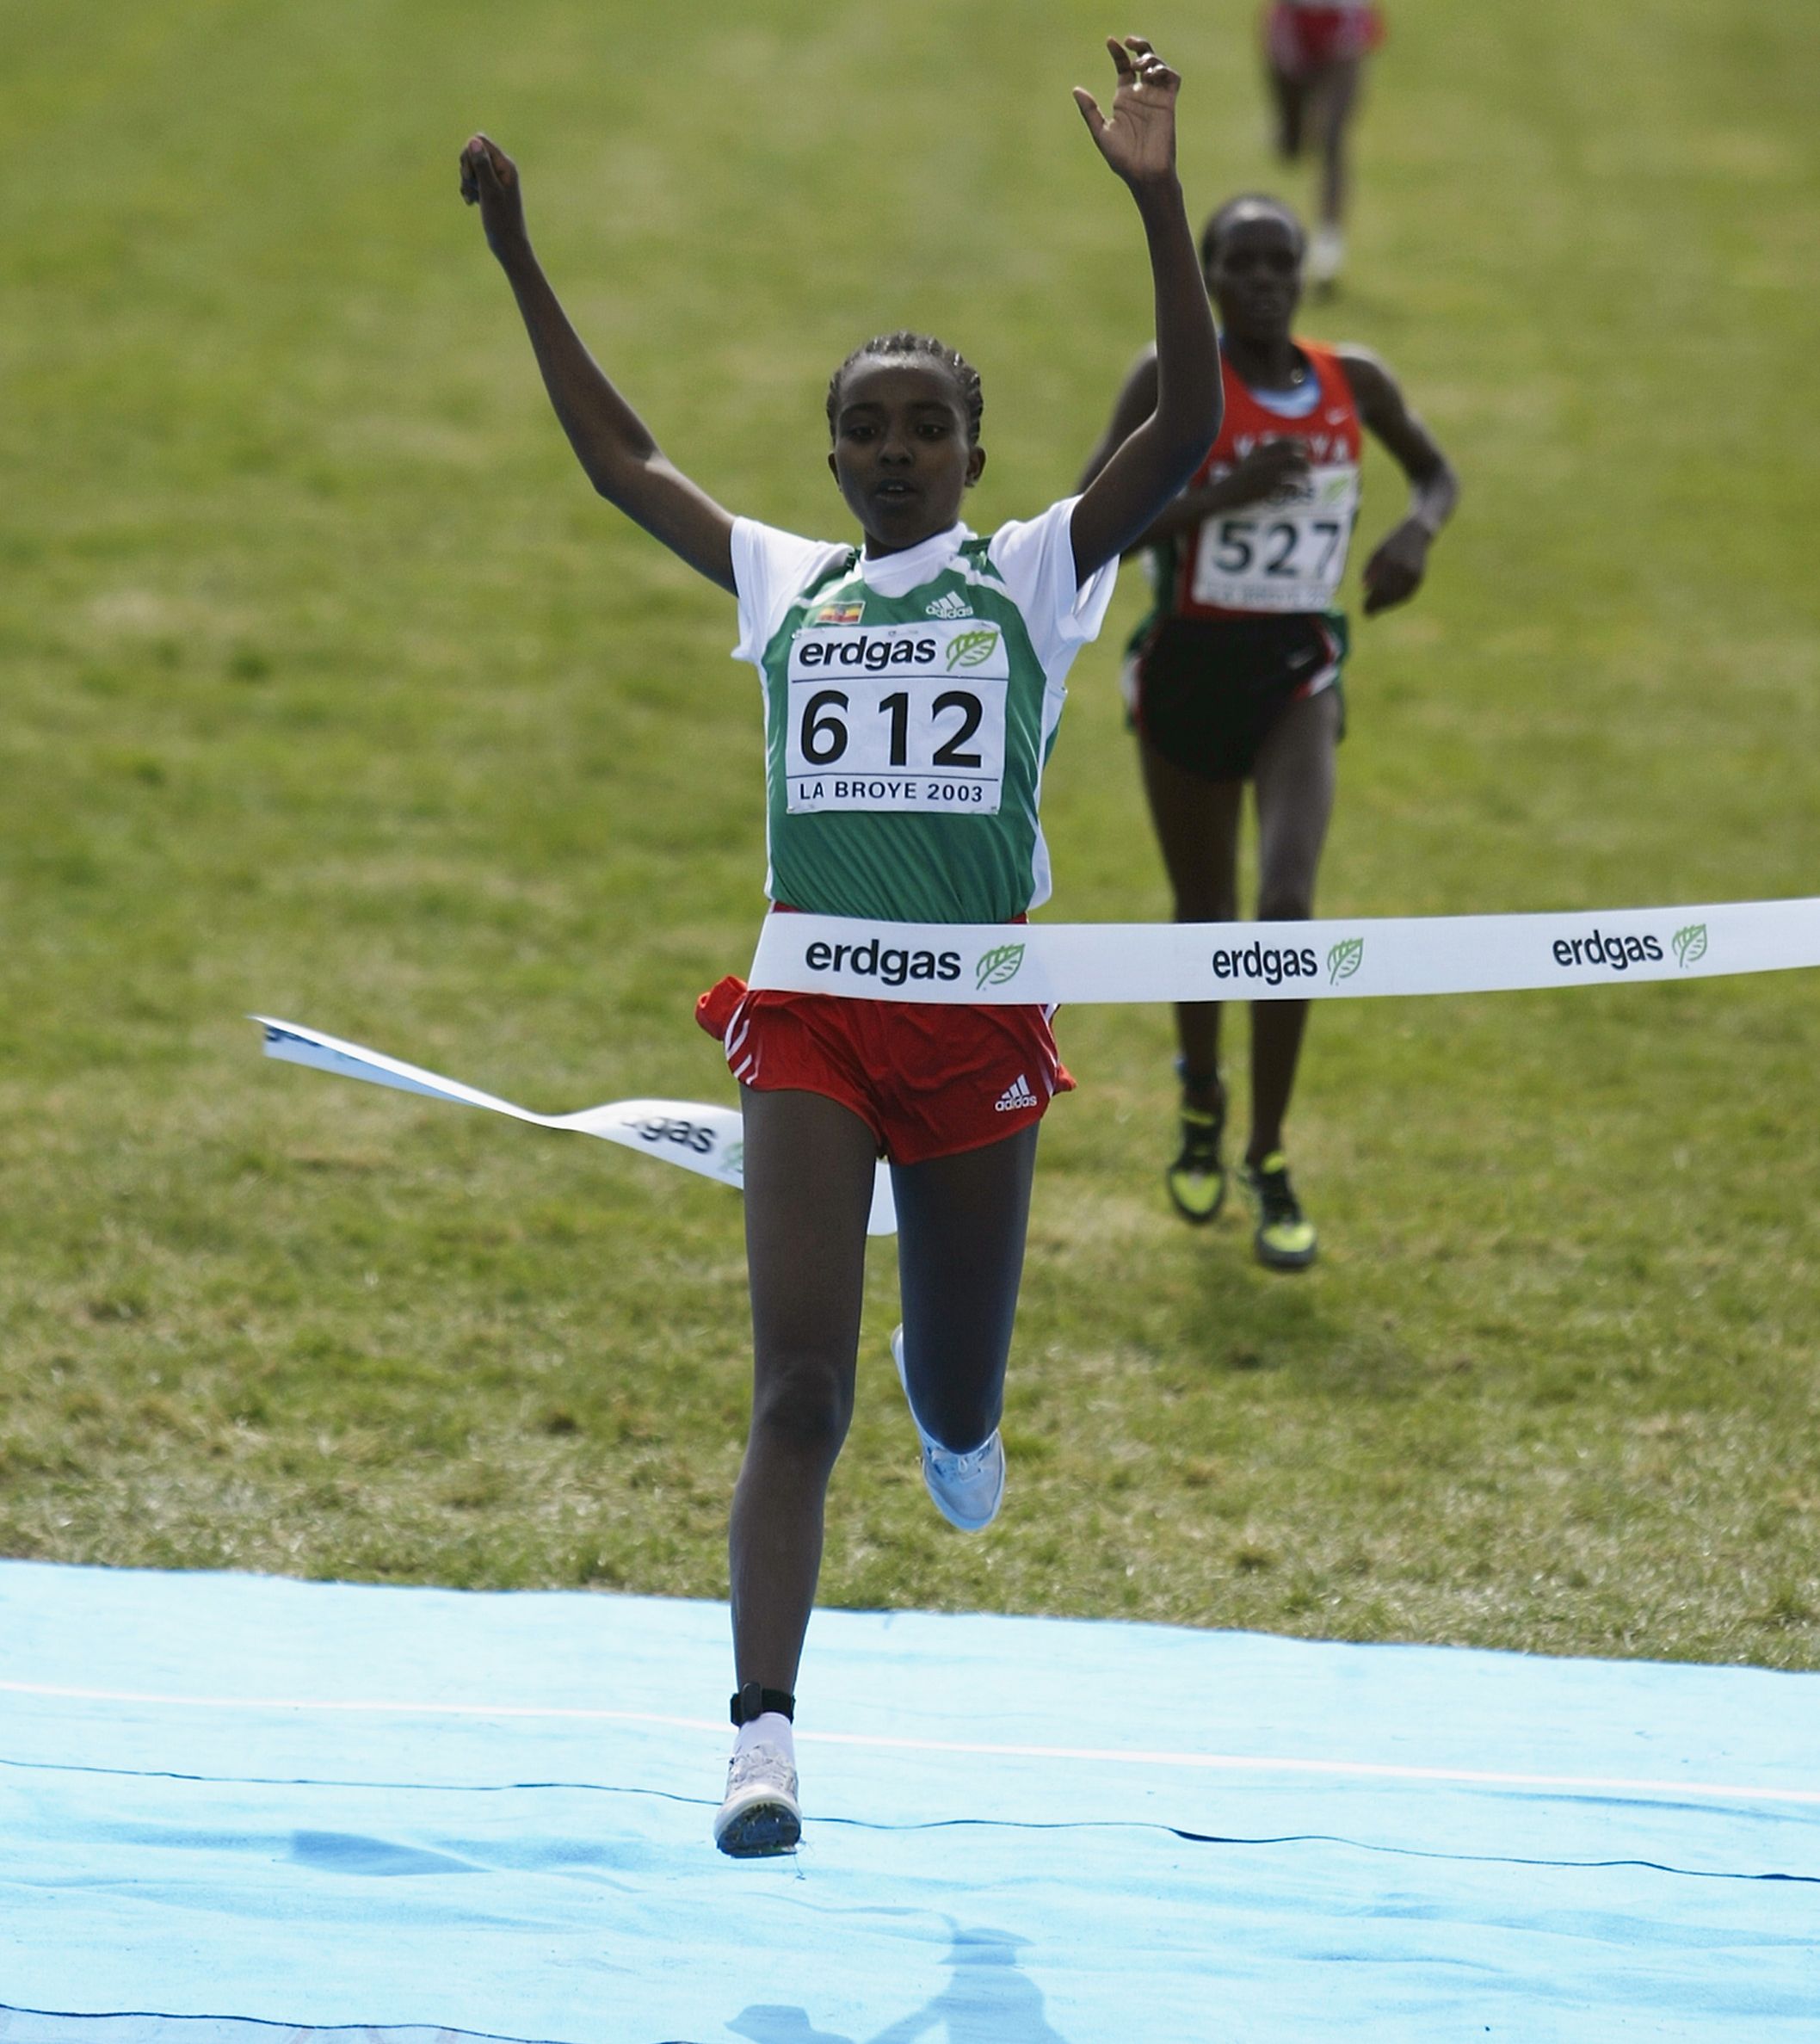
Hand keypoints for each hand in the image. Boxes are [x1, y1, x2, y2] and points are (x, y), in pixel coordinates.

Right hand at [459, 134, 527, 259]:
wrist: (509, 245)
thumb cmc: (501, 220)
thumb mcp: (489, 191)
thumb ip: (482, 166)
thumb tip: (474, 141)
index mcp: (506, 165)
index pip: (480, 141)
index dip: (469, 154)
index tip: (470, 174)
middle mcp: (502, 169)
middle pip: (473, 152)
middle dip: (466, 169)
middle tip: (471, 187)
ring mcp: (496, 180)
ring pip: (471, 168)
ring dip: (466, 182)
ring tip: (472, 199)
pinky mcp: (490, 190)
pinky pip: (473, 181)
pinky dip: (469, 190)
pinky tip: (471, 204)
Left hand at [1073, 37, 1179, 185]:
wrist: (1144, 173)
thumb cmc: (1122, 159)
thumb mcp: (1101, 132)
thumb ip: (1090, 111)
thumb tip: (1076, 90)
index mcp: (1124, 100)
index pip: (1123, 69)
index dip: (1118, 53)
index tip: (1110, 41)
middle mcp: (1140, 96)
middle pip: (1142, 60)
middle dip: (1139, 46)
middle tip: (1130, 41)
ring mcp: (1156, 99)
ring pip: (1158, 66)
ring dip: (1150, 58)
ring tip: (1139, 67)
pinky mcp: (1169, 104)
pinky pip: (1172, 79)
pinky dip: (1164, 70)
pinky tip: (1151, 74)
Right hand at [1222, 437, 1311, 504]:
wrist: (1223, 495)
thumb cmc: (1238, 480)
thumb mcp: (1249, 461)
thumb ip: (1263, 454)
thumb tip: (1281, 453)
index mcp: (1259, 452)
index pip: (1284, 442)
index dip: (1298, 442)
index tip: (1305, 447)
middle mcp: (1265, 461)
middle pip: (1292, 456)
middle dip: (1303, 461)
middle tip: (1308, 466)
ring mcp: (1266, 476)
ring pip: (1293, 470)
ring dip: (1303, 473)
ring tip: (1307, 479)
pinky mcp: (1267, 490)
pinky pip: (1288, 487)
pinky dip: (1295, 489)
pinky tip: (1297, 491)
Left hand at [1361, 517, 1430, 613]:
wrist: (1416, 533)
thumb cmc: (1391, 543)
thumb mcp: (1377, 553)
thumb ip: (1369, 569)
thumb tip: (1363, 588)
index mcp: (1388, 562)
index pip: (1377, 587)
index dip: (1370, 601)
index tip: (1363, 610)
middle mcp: (1402, 568)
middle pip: (1387, 594)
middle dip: (1376, 606)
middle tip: (1367, 613)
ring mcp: (1412, 573)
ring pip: (1399, 596)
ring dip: (1387, 605)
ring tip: (1377, 609)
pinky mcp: (1419, 576)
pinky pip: (1408, 593)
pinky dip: (1398, 600)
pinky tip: (1389, 603)